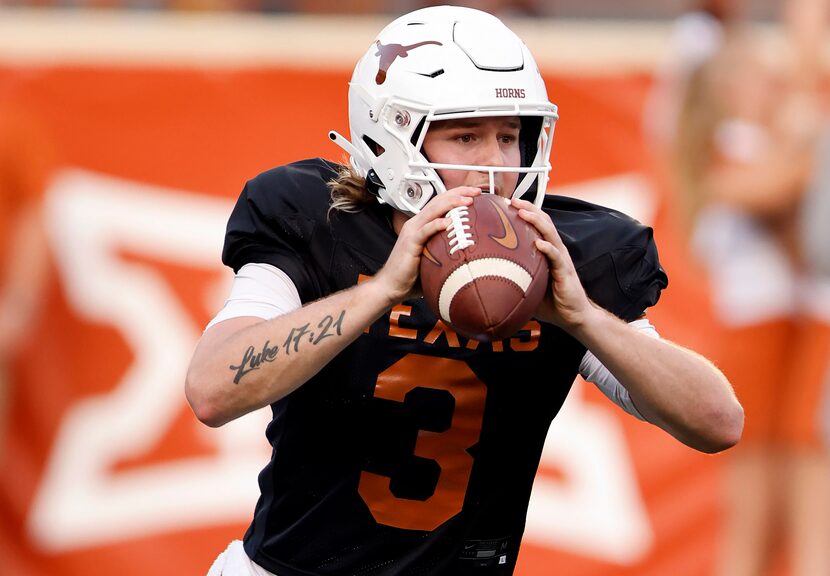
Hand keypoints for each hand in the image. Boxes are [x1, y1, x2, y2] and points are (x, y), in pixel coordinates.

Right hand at [373, 186, 480, 305]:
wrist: (391, 285)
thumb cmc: (411, 274)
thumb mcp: (434, 256)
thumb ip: (447, 250)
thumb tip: (470, 254)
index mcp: (422, 224)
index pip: (441, 202)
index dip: (458, 194)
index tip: (475, 193)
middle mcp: (416, 223)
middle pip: (439, 200)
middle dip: (459, 193)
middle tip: (476, 191)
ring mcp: (412, 231)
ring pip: (433, 210)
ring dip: (452, 203)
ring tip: (467, 201)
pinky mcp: (410, 243)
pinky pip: (424, 231)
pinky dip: (437, 224)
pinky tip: (449, 222)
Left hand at [510, 197, 594, 329]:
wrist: (573, 315)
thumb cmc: (550, 301)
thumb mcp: (527, 285)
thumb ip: (512, 277)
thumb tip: (485, 279)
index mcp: (547, 250)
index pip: (536, 225)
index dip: (524, 212)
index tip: (506, 204)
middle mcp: (555, 250)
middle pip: (543, 222)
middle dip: (528, 209)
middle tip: (512, 200)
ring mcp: (561, 259)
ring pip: (550, 234)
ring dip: (536, 221)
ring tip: (523, 213)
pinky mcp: (565, 271)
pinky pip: (556, 257)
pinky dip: (547, 249)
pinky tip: (538, 243)